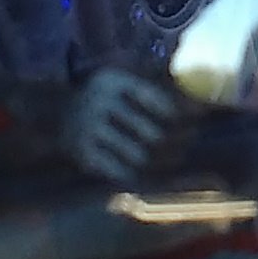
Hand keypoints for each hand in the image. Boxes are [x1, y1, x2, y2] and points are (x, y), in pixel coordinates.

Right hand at [62, 67, 193, 185]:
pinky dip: (140, 177)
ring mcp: (89, 131)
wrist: (55, 115)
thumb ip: (159, 88)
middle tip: (185, 146)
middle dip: (175, 144)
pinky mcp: (84, 155)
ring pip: (141, 158)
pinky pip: (122, 173)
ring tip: (170, 160)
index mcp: (114, 81)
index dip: (182, 118)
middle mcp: (99, 103)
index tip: (192, 124)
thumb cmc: (105, 100)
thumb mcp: (124, 83)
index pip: (160, 104)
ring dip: (160, 163)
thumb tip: (202, 106)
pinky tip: (149, 173)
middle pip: (155, 135)